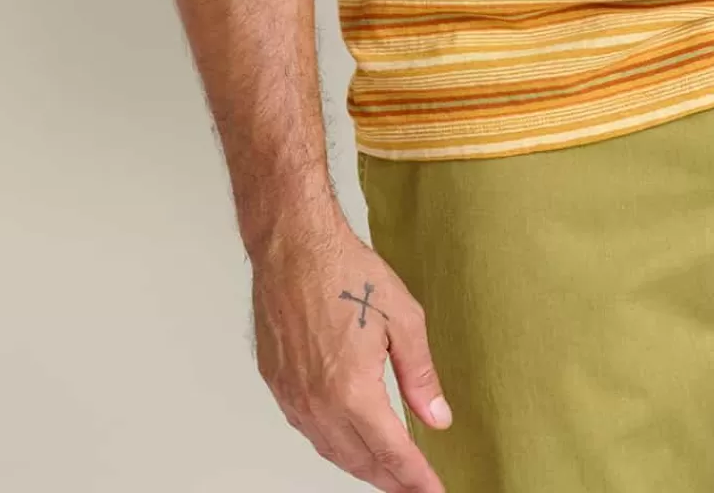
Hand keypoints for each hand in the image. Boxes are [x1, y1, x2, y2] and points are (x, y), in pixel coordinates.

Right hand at [252, 205, 452, 491]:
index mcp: (352, 391)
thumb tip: (437, 416)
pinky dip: (332, 442)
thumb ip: (420, 376)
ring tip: (386, 470)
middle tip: (414, 486)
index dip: (416, 478)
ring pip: (330, 450)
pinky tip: (346, 437)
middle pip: (359, 461)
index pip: (392, 453)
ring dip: (361, 465)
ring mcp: (293, 397)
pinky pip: (308, 428)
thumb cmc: (345, 270)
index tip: (433, 491)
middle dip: (390, 479)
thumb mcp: (404, 319)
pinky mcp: (277, 384)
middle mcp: (318, 404)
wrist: (294, 245)